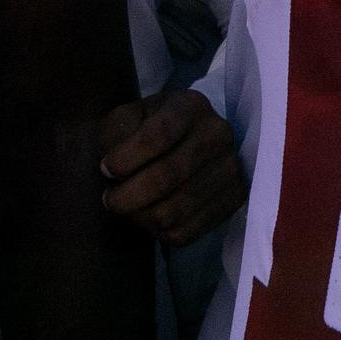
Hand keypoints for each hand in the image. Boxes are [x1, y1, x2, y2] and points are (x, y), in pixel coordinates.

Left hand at [97, 89, 243, 245]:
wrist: (191, 143)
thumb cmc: (150, 129)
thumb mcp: (130, 117)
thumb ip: (117, 133)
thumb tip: (113, 168)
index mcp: (190, 106)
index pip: (157, 136)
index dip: (125, 159)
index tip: (105, 169)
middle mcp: (218, 134)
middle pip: (167, 177)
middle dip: (127, 196)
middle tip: (109, 199)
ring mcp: (231, 168)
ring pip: (174, 211)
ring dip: (140, 217)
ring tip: (128, 208)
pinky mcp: (234, 198)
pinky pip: (188, 232)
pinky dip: (159, 233)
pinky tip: (149, 218)